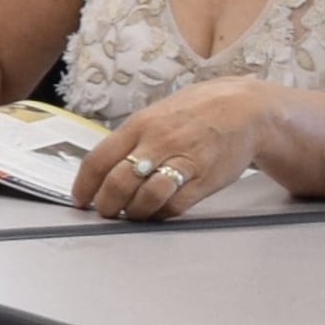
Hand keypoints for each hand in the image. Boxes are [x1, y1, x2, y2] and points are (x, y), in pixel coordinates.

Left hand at [70, 80, 274, 219]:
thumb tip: (101, 169)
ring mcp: (182, 161)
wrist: (244, 110)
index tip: (79, 199)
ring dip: (132, 212)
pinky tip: (156, 212)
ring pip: (145, 197)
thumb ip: (130, 140)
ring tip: (129, 214)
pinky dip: (159, 214)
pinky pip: (174, 205)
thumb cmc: (195, 113)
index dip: (83, 185)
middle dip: (105, 204)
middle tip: (104, 211)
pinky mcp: (204, 179)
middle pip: (118, 181)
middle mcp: (157, 142)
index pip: (98, 160)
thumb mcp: (155, 116)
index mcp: (138, 125)